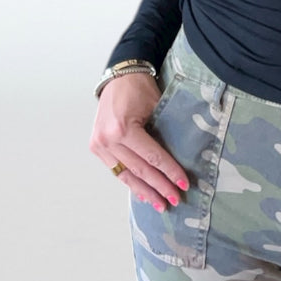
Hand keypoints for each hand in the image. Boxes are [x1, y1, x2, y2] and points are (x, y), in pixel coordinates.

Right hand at [88, 72, 188, 210]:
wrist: (120, 75)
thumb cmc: (140, 88)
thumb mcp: (157, 107)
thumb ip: (164, 133)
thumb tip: (182, 160)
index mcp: (122, 128)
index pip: (152, 157)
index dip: (169, 172)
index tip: (183, 185)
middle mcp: (108, 139)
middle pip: (139, 169)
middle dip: (159, 186)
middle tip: (175, 200)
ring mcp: (99, 145)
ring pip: (126, 175)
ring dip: (144, 191)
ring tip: (160, 204)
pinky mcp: (97, 147)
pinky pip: (116, 170)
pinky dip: (130, 182)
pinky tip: (143, 193)